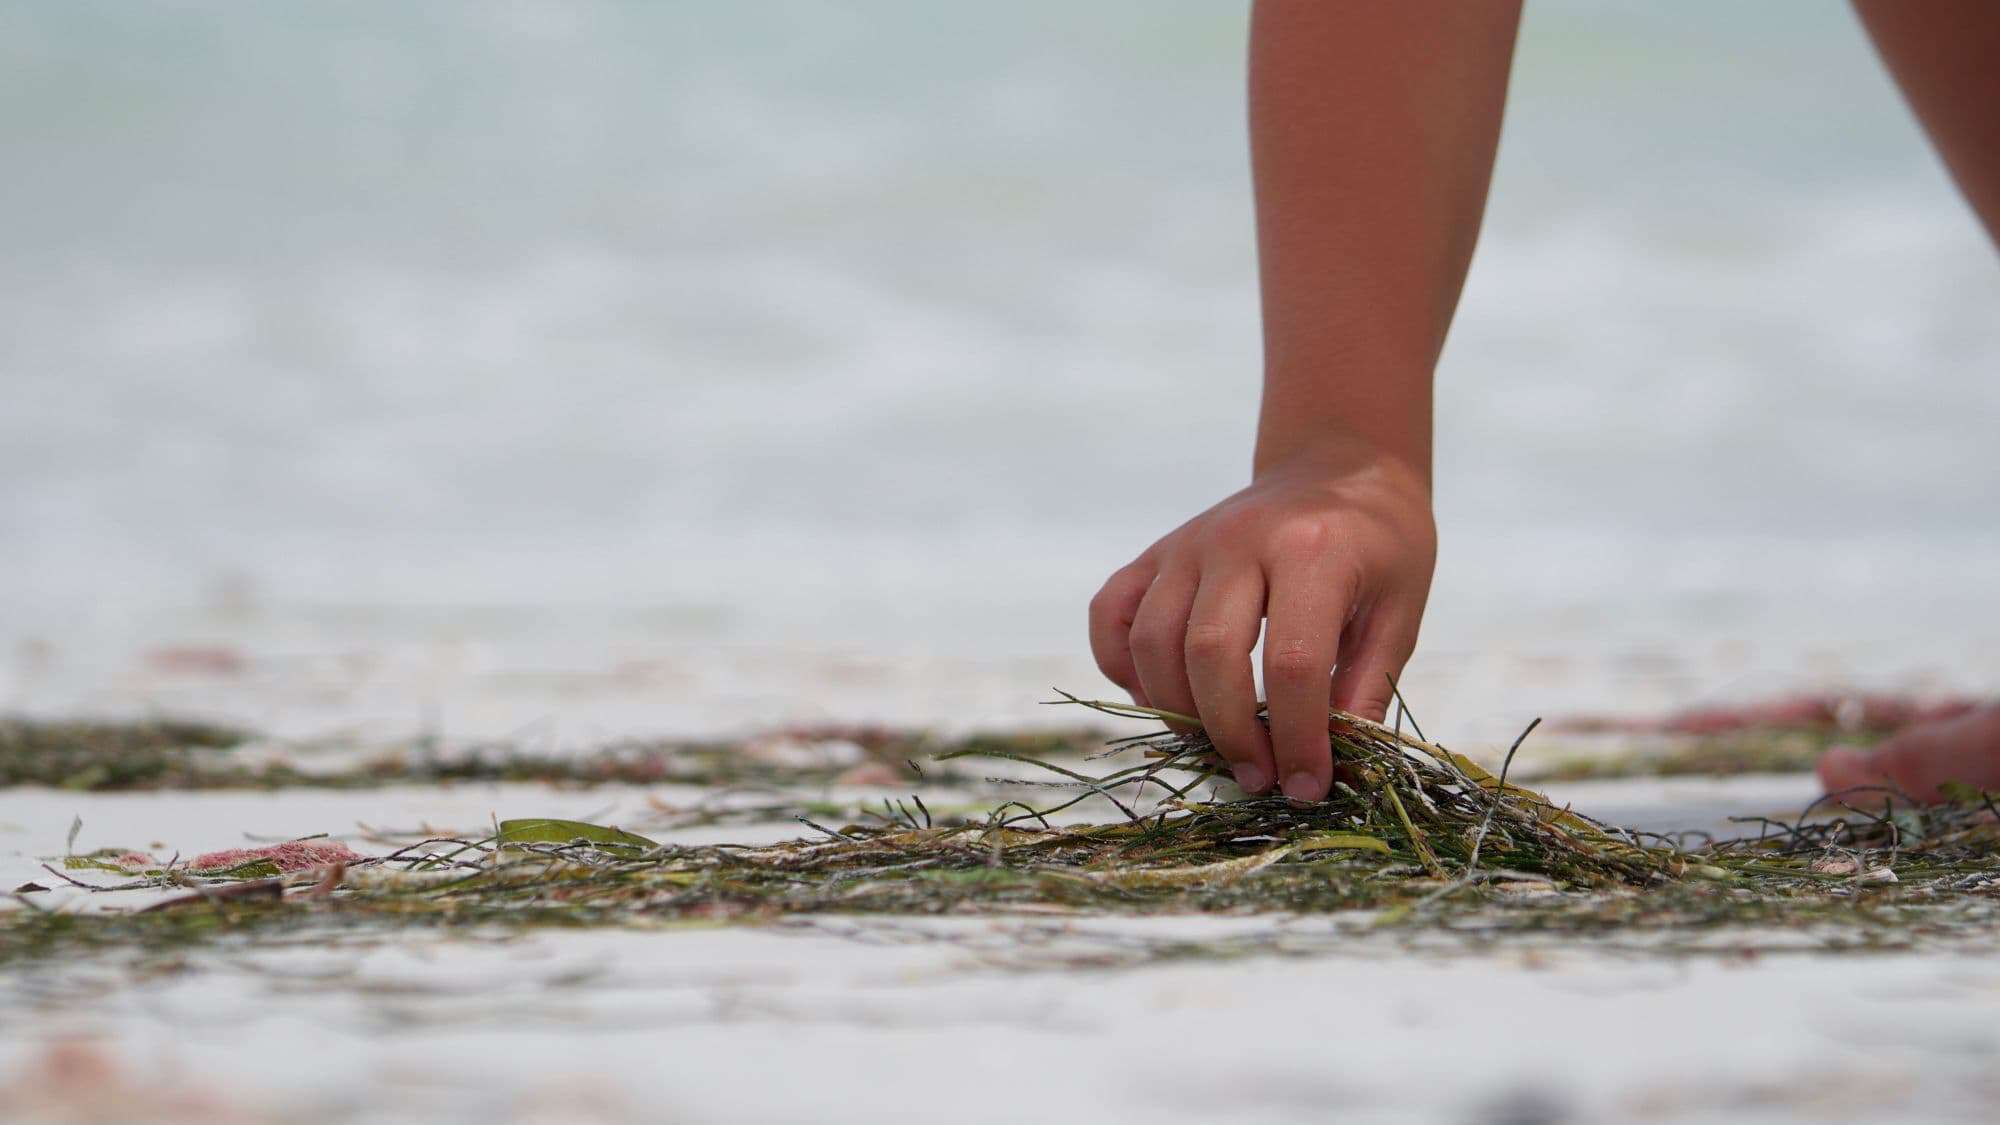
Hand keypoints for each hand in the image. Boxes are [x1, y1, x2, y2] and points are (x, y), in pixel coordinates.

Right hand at [1088, 443, 1435, 800]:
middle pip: (1210, 654)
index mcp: (1313, 551)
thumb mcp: (1399, 611)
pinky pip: (1110, 615)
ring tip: (1217, 747)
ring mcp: (1188, 543)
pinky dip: (1120, 666)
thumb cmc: (1379, 545)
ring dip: (1177, 712)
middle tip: (1260, 778)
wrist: (1338, 466)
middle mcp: (1239, 540)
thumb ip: (1366, 688)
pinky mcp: (1156, 552)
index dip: (1298, 738)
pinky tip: (1161, 697)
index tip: (1309, 785)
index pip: (1293, 663)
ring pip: (1151, 642)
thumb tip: (1337, 769)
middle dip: (1231, 734)